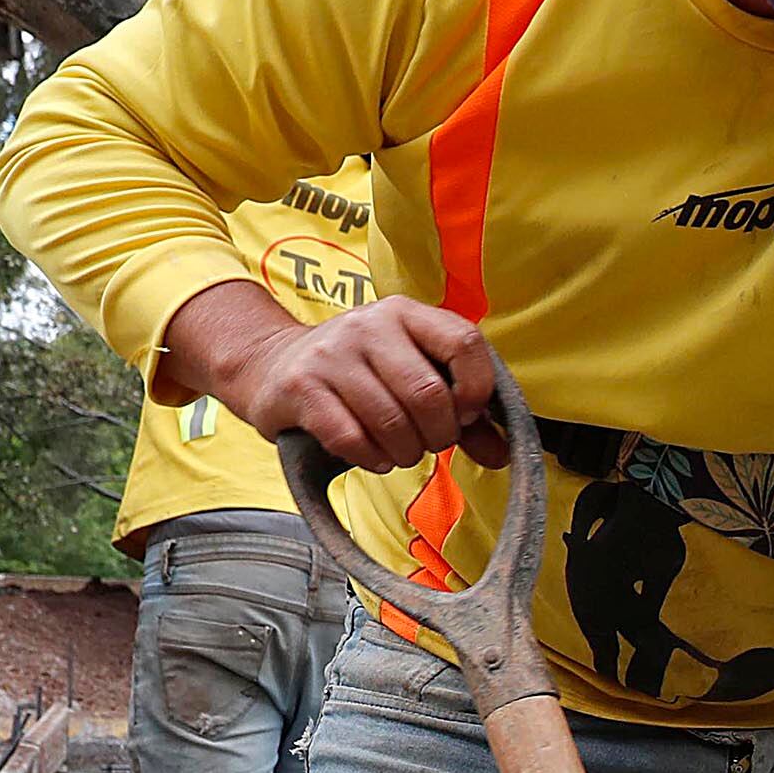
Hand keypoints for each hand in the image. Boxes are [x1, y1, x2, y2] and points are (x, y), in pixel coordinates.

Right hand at [169, 282, 505, 471]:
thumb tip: (503, 454)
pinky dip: (371, 459)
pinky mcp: (300, 388)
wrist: (270, 365)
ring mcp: (330, 354)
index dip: (477, 388)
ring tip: (397, 450)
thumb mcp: (409, 375)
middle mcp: (368, 325)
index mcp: (405, 313)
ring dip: (405, 453)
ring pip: (392, 423)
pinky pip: (352, 439)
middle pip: (428, 395)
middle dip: (438, 435)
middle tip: (427, 442)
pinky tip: (371, 455)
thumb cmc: (357, 375)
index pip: (464, 342)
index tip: (466, 415)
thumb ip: (460, 413)